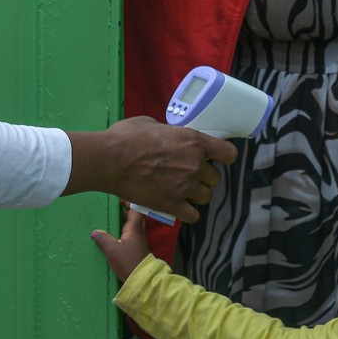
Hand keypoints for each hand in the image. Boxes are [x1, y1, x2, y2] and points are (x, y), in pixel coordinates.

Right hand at [63, 116, 236, 222]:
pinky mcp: (172, 205)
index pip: (228, 153)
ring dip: (197, 194)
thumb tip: (168, 137)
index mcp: (194, 141)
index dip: (223, 155)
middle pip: (215, 178)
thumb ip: (168, 132)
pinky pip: (193, 215)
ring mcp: (185, 187)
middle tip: (188, 174)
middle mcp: (195, 165)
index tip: (215, 157)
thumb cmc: (126, 137)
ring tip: (183, 191)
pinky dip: (187, 212)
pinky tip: (179, 206)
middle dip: (204, 176)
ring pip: (206, 197)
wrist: (109, 161)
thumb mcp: (151, 123)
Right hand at [92, 207, 150, 282]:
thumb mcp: (113, 251)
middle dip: (124, 212)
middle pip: (134, 217)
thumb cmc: (129, 263)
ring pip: (131, 227)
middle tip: (112, 209)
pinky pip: (130, 237)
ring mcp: (138, 242)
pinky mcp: (136, 251)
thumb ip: (103, 239)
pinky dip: (122, 234)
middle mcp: (138, 233)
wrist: (142, 282)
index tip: (118, 199)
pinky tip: (112, 238)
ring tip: (109, 222)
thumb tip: (95, 232)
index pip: (135, 210)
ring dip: (123, 223)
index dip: (128, 203)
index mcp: (134, 229)